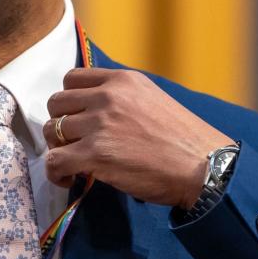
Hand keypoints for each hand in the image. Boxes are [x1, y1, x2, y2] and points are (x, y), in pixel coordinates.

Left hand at [43, 68, 233, 208]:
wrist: (205, 167)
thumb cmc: (184, 140)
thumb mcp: (152, 100)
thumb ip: (122, 98)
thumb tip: (92, 111)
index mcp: (122, 80)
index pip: (71, 78)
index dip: (69, 101)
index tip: (77, 119)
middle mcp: (108, 96)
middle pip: (57, 103)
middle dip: (60, 124)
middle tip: (74, 143)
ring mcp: (100, 124)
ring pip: (52, 131)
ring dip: (58, 148)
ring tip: (73, 163)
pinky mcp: (96, 154)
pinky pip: (55, 161)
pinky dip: (56, 172)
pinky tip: (69, 179)